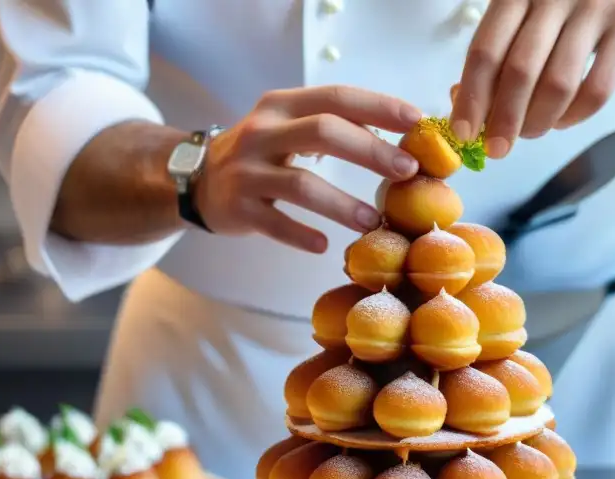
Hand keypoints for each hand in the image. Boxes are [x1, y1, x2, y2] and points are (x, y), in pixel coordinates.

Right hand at [195, 86, 421, 252]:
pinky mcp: (238, 208)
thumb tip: (399, 137)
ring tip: (373, 221)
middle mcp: (263, 132)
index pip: (337, 97)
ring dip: (342, 205)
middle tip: (407, 171)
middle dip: (371, 152)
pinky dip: (301, 235)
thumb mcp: (289, 127)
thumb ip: (334, 126)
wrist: (197, 180)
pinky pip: (275, 224)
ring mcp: (247, 171)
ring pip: (302, 185)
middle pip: (324, 132)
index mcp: (283, 105)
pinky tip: (324, 245)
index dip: (380, 107)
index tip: (417, 122)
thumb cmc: (261, 154)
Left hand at [450, 0, 614, 156]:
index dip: (472, 98)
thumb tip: (465, 106)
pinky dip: (574, 116)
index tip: (464, 134)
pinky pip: (597, 90)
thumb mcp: (523, 10)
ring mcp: (596, 5)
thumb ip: (497, 50)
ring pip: (558, 85)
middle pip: (520, 71)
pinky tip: (562, 120)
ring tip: (530, 132)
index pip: (486, 50)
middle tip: (496, 150)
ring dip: (538, 122)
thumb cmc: (562, 2)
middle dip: (504, 120)